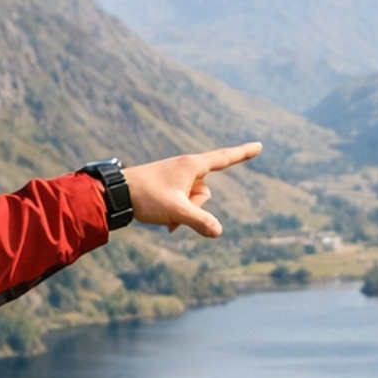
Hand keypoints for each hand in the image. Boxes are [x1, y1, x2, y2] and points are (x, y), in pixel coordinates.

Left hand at [120, 143, 261, 236]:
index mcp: (192, 165)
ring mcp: (177, 178)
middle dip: (195, 207)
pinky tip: (164, 222)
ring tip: (163, 213)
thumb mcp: (176, 211)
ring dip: (183, 213)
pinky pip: (183, 204)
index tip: (259, 146)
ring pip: (193, 201)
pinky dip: (177, 214)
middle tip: (173, 209)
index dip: (243, 153)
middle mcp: (186, 168)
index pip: (225, 158)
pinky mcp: (169, 187)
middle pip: (206, 193)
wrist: (117, 193)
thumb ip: (199, 221)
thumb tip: (218, 231)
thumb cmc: (146, 196)